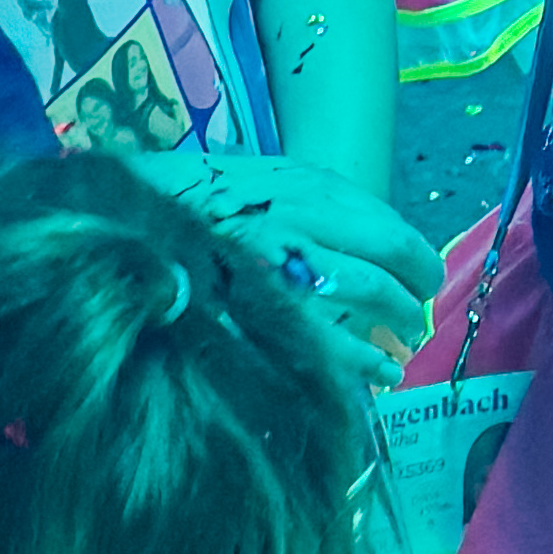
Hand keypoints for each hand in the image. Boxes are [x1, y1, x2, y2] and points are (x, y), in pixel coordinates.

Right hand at [198, 157, 430, 383]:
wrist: (127, 222)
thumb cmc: (197, 201)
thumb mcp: (262, 180)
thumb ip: (315, 200)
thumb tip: (371, 238)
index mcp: (308, 189)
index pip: (387, 227)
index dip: (416, 257)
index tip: (425, 276)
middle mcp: (303, 221)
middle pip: (387, 259)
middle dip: (414, 290)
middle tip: (421, 311)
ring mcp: (282, 265)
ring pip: (368, 294)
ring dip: (397, 322)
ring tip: (405, 342)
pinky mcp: (262, 311)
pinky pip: (329, 343)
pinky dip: (364, 362)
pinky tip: (383, 374)